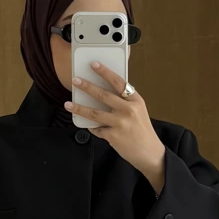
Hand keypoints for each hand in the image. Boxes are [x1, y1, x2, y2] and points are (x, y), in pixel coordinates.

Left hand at [65, 62, 165, 193]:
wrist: (149, 153)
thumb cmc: (142, 131)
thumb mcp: (139, 111)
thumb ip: (125, 101)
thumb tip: (104, 93)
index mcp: (135, 100)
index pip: (118, 82)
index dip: (105, 72)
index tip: (94, 65)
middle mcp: (128, 110)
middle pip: (103, 95)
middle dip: (87, 87)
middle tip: (75, 81)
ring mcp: (120, 124)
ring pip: (94, 113)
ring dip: (79, 108)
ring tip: (68, 104)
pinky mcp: (113, 136)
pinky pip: (97, 129)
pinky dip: (92, 127)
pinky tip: (88, 125)